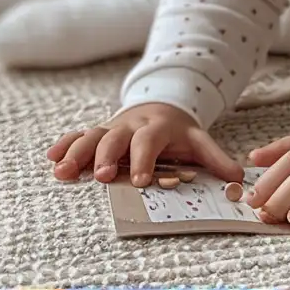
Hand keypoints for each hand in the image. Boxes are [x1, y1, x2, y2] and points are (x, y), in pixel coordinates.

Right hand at [48, 103, 239, 185]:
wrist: (160, 107)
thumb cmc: (180, 133)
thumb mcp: (200, 142)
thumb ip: (217, 159)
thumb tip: (238, 180)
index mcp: (156, 127)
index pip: (149, 142)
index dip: (144, 160)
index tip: (140, 182)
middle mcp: (129, 126)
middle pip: (114, 138)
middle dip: (106, 157)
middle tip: (102, 178)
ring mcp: (110, 128)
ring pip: (90, 137)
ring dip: (76, 154)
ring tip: (63, 172)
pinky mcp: (96, 133)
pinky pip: (77, 136)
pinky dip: (64, 146)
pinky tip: (51, 159)